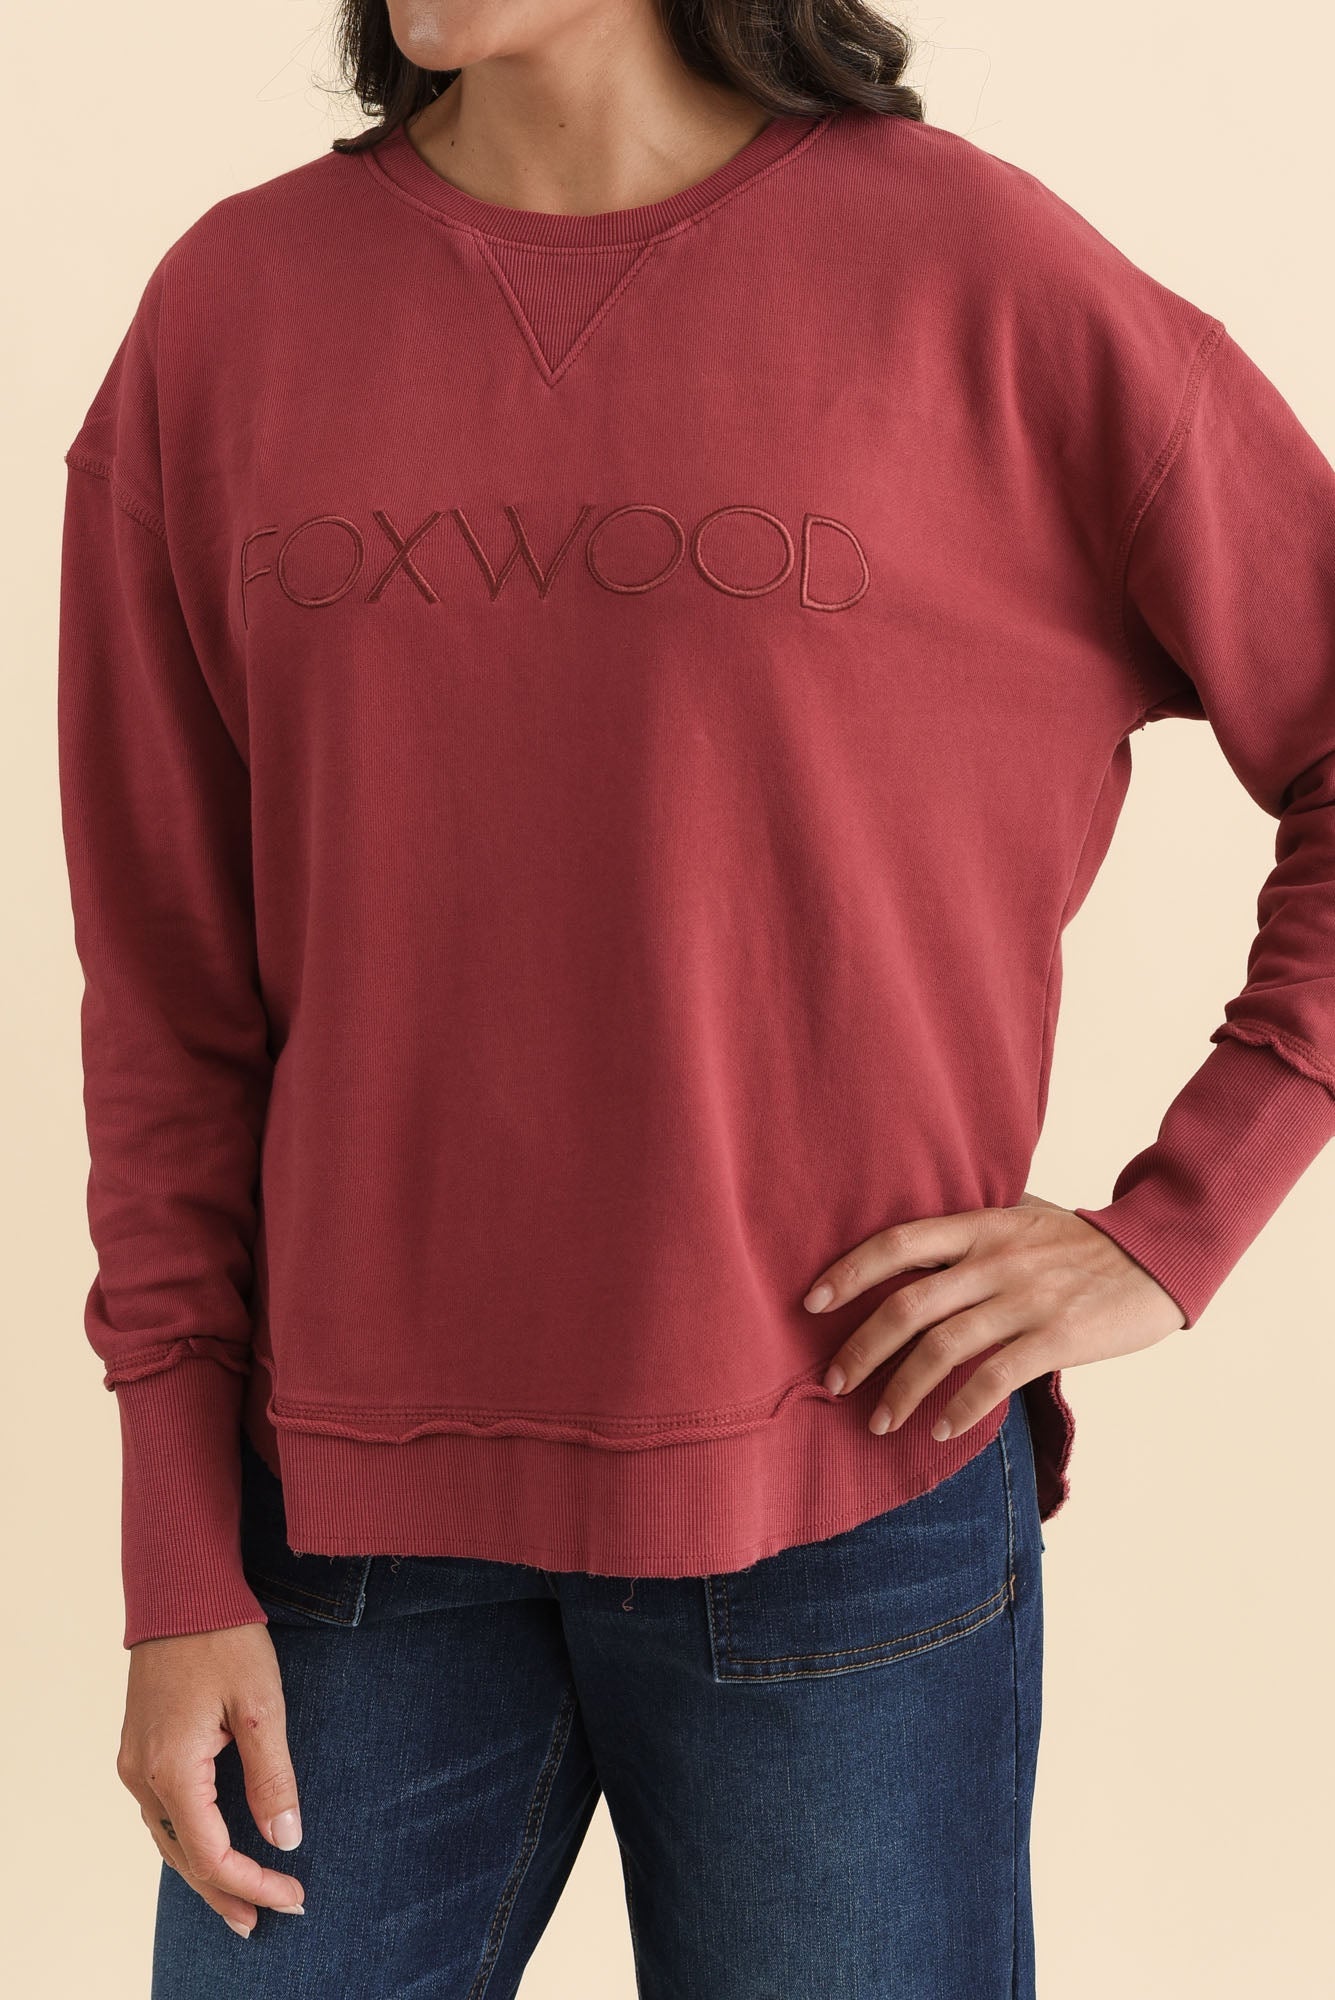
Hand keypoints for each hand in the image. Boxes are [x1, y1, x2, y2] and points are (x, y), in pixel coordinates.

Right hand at [117, 1623, 306, 1938]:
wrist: (181, 1591)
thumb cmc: (224, 1639)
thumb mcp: (262, 1706)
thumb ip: (272, 1778)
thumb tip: (285, 1840)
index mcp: (173, 1770)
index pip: (212, 1854)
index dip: (253, 1883)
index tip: (293, 1897)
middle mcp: (143, 1775)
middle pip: (184, 1858)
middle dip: (227, 1892)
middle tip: (267, 1920)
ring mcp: (136, 1762)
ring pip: (169, 1839)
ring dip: (205, 1873)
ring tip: (242, 1903)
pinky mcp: (140, 1748)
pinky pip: (162, 1813)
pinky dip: (189, 1841)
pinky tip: (211, 1849)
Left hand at [804, 1191, 1187, 1440]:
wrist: (1159, 1255)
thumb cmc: (1084, 1241)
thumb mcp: (1023, 1216)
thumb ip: (973, 1231)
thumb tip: (915, 1247)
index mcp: (981, 1227)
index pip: (898, 1243)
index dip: (849, 1272)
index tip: (811, 1302)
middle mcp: (995, 1261)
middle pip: (907, 1306)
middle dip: (861, 1349)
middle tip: (834, 1381)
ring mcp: (1025, 1300)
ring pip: (943, 1350)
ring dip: (901, 1390)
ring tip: (878, 1421)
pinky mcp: (1056, 1338)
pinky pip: (994, 1379)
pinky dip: (960, 1410)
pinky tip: (940, 1430)